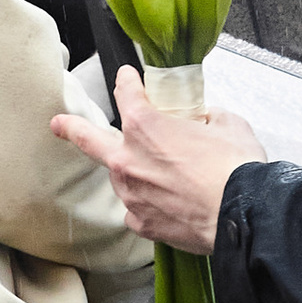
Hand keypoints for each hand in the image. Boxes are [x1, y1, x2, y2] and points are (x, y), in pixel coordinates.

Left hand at [51, 68, 265, 256]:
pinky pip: (138, 210)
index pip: (125, 94)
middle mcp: (129, 160)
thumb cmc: (236, 170)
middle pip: (90, 139)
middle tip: (58, 124)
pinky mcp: (142, 223)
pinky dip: (149, 204)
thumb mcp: (228, 125)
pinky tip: (170, 204)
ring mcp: (132, 195)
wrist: (242, 216)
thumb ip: (208, 119)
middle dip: (71, 128)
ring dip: (135, 172)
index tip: (128, 79)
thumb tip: (206, 122)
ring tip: (162, 175)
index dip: (127, 82)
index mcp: (145, 127)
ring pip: (123, 177)